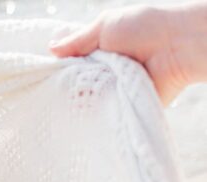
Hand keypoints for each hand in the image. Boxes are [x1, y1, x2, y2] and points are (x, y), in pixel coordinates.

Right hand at [49, 4, 206, 104]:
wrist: (175, 48)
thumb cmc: (144, 28)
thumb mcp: (105, 26)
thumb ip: (78, 40)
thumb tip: (50, 49)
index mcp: (98, 54)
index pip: (70, 66)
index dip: (57, 72)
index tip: (40, 79)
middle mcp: (103, 75)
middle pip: (75, 87)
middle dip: (64, 91)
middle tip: (46, 98)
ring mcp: (111, 94)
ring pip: (86, 103)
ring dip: (77, 104)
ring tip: (58, 112)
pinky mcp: (121, 111)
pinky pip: (102, 117)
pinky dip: (93, 118)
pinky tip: (78, 121)